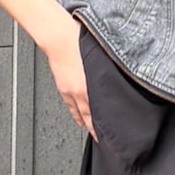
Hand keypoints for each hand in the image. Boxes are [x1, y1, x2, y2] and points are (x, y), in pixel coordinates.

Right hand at [39, 11, 96, 140]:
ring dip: (83, 121)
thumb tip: (116, 81)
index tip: (107, 136)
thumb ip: (107, 75)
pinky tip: (77, 114)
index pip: (94, 114)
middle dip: (93, 128)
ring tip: (89, 129)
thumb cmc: (79, 42)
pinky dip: (74, 112)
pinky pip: (69, 104)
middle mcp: (77, 92)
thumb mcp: (100, 61)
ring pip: (76, 111)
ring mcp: (67, 90)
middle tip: (100, 138)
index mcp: (87, 88)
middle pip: (86, 116)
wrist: (58, 36)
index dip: (99, 127)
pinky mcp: (62, 86)